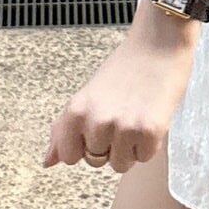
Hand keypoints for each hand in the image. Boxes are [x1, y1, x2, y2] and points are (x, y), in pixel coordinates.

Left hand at [40, 14, 197, 174]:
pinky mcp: (149, 133)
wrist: (160, 43)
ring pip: (120, 165)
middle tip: (119, 115)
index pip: (68, 156)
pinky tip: (149, 116)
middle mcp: (97, 122)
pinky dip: (149, 143)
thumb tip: (48, 161)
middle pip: (95, 162)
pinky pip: (143, 158)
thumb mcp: (88, 95)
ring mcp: (124, 129)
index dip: (83, 145)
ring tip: (135, 116)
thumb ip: (65, 128)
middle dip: (107, 145)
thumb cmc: (126, 66)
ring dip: (129, 147)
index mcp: (77, 110)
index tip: (94, 128)